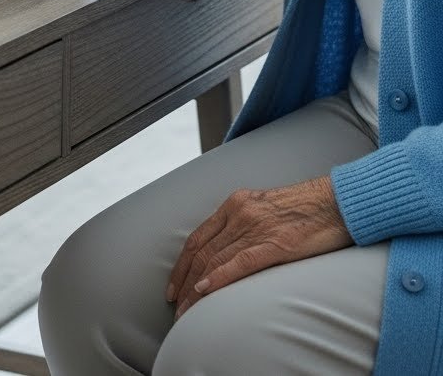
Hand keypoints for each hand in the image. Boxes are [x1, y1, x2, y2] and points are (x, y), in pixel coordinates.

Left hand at [166, 177, 351, 317]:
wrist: (338, 202)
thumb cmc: (307, 208)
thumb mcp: (265, 208)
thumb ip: (245, 223)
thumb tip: (229, 251)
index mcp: (236, 203)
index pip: (198, 237)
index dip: (182, 264)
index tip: (175, 287)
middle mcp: (239, 212)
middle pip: (201, 252)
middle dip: (184, 282)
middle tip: (176, 306)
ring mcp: (255, 228)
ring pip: (214, 261)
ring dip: (196, 289)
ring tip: (187, 311)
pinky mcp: (274, 244)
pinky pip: (238, 263)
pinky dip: (217, 278)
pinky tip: (205, 291)